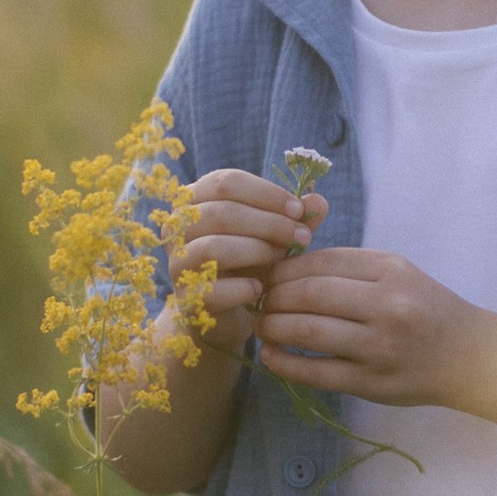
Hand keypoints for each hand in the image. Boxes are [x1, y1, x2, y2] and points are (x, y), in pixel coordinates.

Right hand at [174, 169, 320, 358]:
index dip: (267, 194)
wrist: (227, 314)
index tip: (298, 210)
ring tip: (282, 258)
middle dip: (270, 223)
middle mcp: (177, 227)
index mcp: (194, 200)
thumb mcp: (274, 235)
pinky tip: (262, 289)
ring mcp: (177, 263)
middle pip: (222, 213)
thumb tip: (319, 201)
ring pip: (214, 247)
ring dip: (257, 250)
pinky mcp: (185, 299)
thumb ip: (295, 218)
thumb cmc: (250, 262)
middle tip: (303, 237)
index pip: (227, 182)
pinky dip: (244, 287)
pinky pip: (214, 289)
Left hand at [253, 246, 484, 406]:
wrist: (468, 356)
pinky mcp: (372, 383)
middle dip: (272, 297)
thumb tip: (284, 270)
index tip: (267, 275)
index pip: (322, 262)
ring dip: (272, 327)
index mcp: (391, 271)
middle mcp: (387, 306)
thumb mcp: (397, 274)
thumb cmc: (426, 310)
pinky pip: (316, 372)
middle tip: (257, 301)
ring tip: (260, 326)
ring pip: (308, 331)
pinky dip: (285, 363)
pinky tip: (270, 355)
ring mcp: (379, 347)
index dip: (284, 268)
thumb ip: (349, 268)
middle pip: (309, 294)